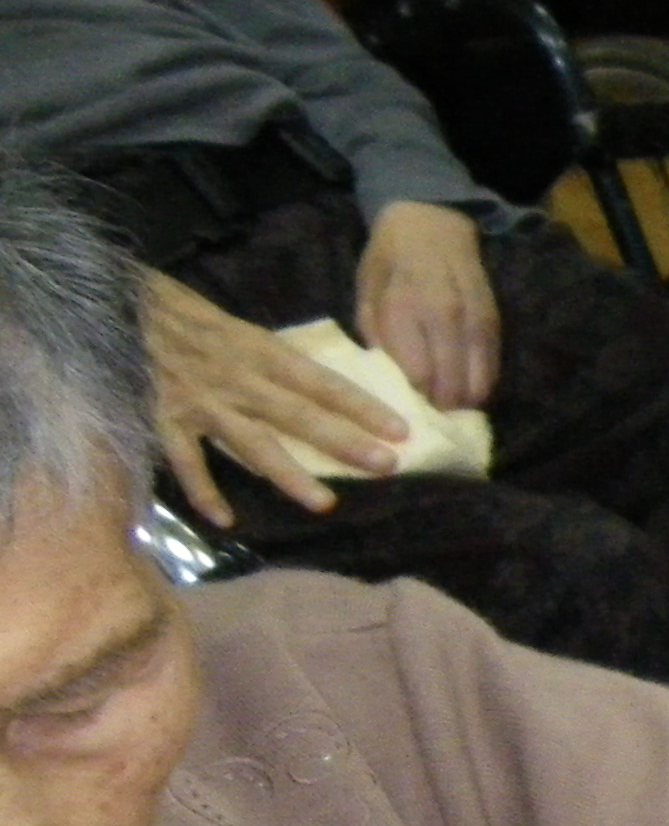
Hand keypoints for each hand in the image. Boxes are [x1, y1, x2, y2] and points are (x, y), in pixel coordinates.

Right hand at [141, 272, 404, 524]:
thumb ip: (270, 359)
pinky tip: (226, 521)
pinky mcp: (162, 419)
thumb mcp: (234, 326)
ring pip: (252, 444)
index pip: (321, 381)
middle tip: (387, 465)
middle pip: (298, 415)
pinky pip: (186, 463)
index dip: (361, 405)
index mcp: (258, 351)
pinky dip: (203, 492)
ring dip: (289, 475)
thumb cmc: (178, 313)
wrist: (111, 305)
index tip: (400, 429)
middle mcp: (236, 379)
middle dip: (344, 441)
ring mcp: (200, 402)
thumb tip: (318, 387)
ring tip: (324, 504)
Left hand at [355, 202, 497, 413]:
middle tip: (428, 422)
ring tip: (449, 415)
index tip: (404, 414)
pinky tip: (469, 394)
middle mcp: (444, 315)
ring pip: (478, 378)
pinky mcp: (494, 319)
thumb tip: (387, 378)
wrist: (432, 221)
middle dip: (441, 410)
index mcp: (403, 308)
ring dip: (464, 403)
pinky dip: (482, 384)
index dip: (413, 401)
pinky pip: (492, 364)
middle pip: (451, 383)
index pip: (417, 374)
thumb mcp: (365, 292)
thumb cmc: (388, 260)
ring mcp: (474, 318)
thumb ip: (375, 334)